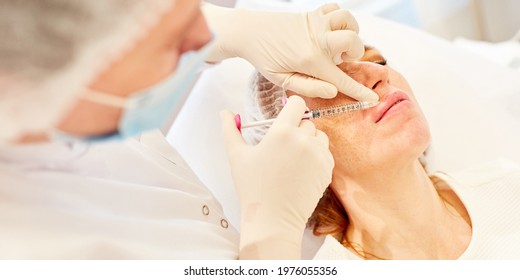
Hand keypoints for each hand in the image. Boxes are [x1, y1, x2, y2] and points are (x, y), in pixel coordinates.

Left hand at [203, 3, 378, 100]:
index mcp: (310, 59)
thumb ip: (308, 87)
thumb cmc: (264, 58)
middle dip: (354, 53)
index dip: (359, 92)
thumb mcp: (282, 80)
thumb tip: (332, 91)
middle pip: (354, 41)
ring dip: (350, 33)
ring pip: (349, 20)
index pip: (341, 79)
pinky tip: (329, 30)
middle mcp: (317, 38)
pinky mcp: (312, 13)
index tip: (372, 99)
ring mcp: (316, 22)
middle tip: (337, 61)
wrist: (248, 31)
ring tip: (335, 44)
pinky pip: (336, 9)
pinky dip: (339, 18)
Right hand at [220, 96, 333, 258]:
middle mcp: (304, 139)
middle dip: (295, 128)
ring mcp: (319, 155)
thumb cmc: (252, 187)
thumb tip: (224, 112)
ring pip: (319, 135)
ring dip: (309, 140)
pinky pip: (325, 152)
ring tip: (293, 157)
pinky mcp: (327, 169)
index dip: (290, 107)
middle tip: (282, 147)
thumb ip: (230, 130)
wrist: (273, 219)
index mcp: (282, 132)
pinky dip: (316, 156)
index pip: (296, 103)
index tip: (284, 117)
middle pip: (306, 121)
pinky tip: (301, 169)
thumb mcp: (236, 156)